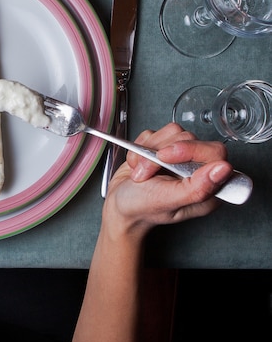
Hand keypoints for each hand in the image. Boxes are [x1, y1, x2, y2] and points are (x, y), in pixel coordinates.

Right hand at [104, 123, 233, 236]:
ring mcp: (180, 157)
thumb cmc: (141, 208)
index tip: (164, 156)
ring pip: (172, 133)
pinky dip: (140, 147)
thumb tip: (224, 169)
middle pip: (190, 138)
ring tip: (141, 172)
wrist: (118, 205)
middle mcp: (196, 170)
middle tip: (146, 172)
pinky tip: (138, 164)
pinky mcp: (163, 146)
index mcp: (207, 187)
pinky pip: (155, 133)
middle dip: (159, 153)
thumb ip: (198, 188)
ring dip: (148, 152)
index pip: (214, 152)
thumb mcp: (168, 201)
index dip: (189, 149)